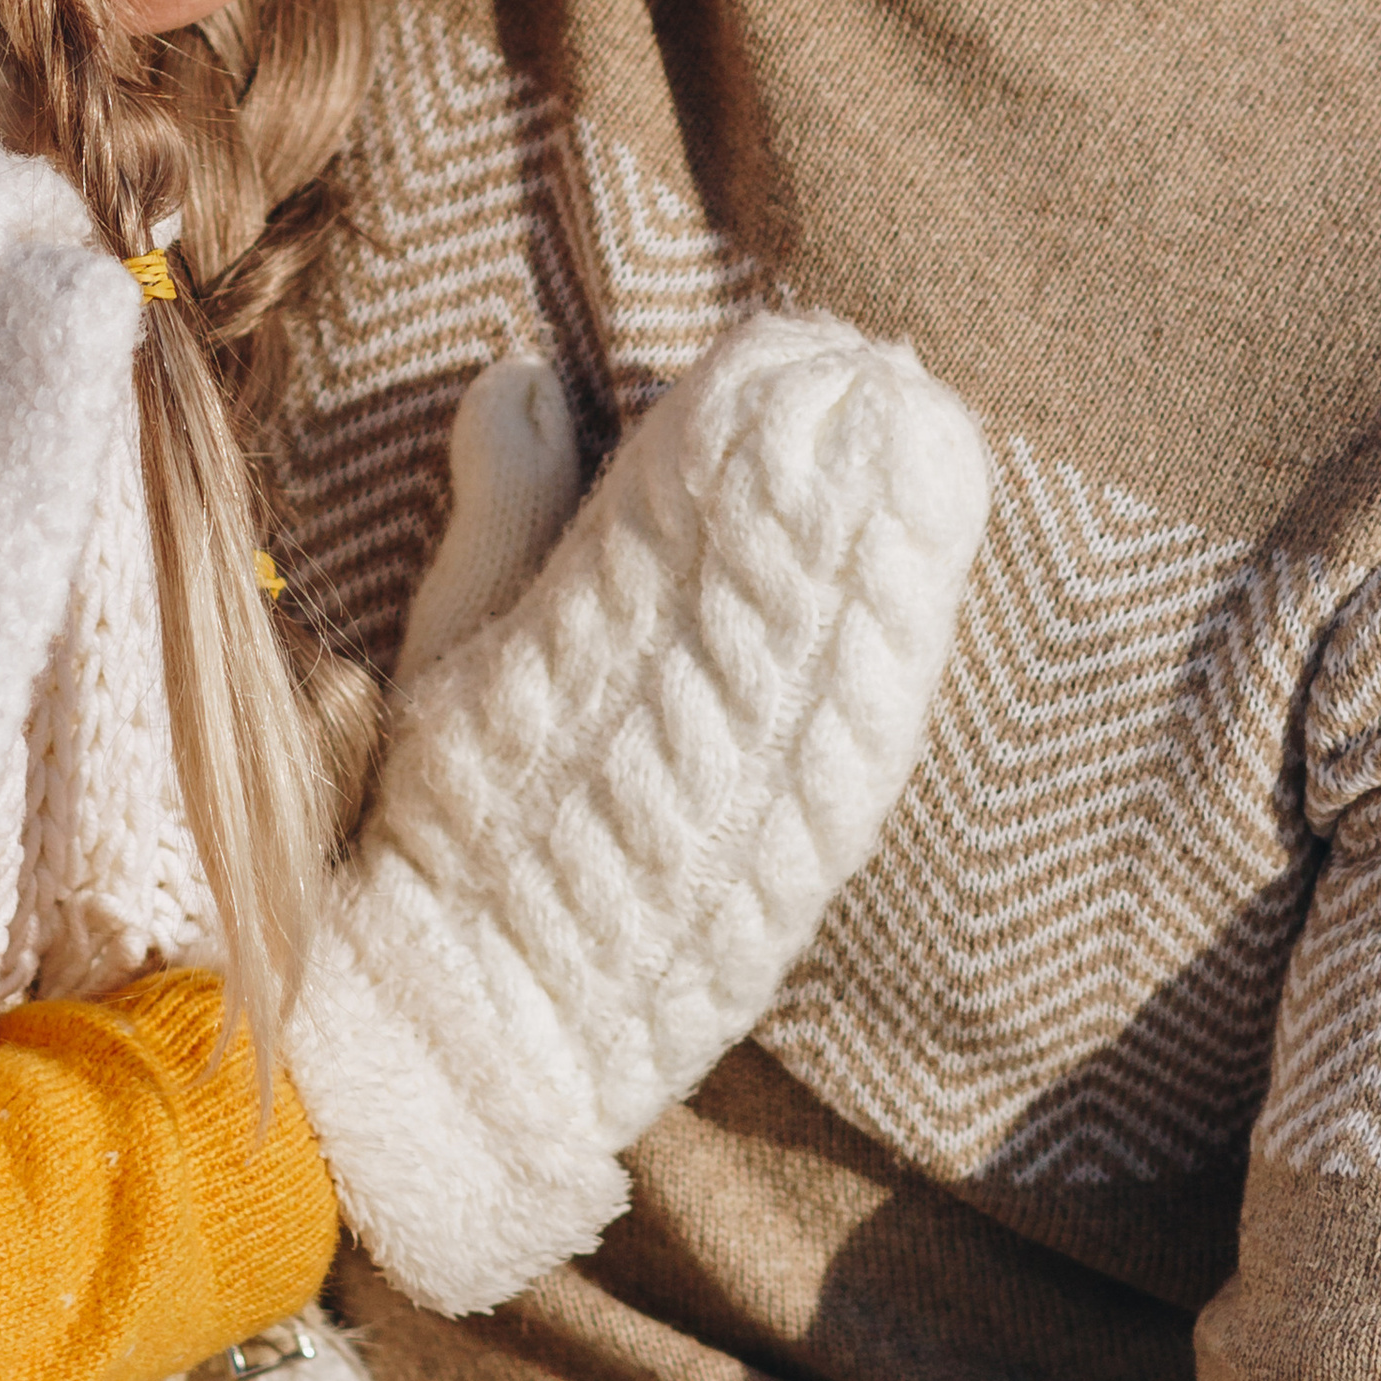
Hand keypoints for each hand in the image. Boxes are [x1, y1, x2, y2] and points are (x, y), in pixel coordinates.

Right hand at [289, 313, 987, 1312]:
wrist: (480, 1037)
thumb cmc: (443, 838)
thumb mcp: (443, 656)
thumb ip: (495, 513)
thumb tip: (525, 374)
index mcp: (567, 642)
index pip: (672, 498)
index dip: (733, 412)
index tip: (777, 343)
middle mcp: (666, 705)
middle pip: (772, 542)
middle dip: (826, 443)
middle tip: (871, 361)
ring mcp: (748, 783)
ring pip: (836, 616)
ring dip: (887, 513)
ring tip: (919, 415)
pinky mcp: (808, 853)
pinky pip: (871, 720)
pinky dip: (906, 627)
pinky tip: (938, 550)